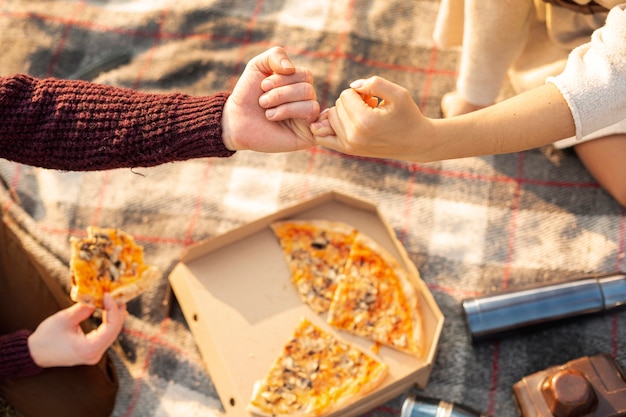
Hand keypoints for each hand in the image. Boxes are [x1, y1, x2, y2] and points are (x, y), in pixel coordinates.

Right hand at [28, 293, 126, 366]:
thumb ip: (84, 308)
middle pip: (114, 331)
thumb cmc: (46, 338)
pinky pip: (106, 336)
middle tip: (117, 295)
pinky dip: (109, 322)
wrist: (35, 353)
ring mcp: (95, 354)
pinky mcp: (92, 351)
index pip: (111, 328)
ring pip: (112, 333)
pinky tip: (111, 311)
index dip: (113, 309)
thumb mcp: (65, 319)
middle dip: (117, 311)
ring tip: (115, 300)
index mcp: (89, 349)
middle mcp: (95, 354)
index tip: (108, 295)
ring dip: (114, 316)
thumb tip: (98, 297)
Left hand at [222, 46, 319, 151]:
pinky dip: (290, 111)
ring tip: (266, 112)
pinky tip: (273, 117)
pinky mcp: (308, 134)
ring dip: (282, 102)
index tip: (262, 86)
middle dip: (280, 93)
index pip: (304, 75)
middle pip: (307, 87)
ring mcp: (308, 118)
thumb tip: (291, 68)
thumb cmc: (247, 96)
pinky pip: (312, 114)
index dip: (282, 78)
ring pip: (310, 100)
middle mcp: (306, 101)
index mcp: (298, 85)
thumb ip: (276, 55)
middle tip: (262, 101)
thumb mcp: (258, 66)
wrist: (236, 122)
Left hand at [311, 76, 431, 160]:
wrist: (415, 143)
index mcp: (365, 122)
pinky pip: (324, 136)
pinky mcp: (347, 150)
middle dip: (352, 102)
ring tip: (365, 115)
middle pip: (337, 105)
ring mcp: (349, 145)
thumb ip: (374, 83)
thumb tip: (352, 86)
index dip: (361, 92)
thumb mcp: (398, 93)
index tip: (374, 99)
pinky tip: (344, 122)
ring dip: (345, 112)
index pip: (346, 94)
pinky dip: (326, 127)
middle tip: (371, 107)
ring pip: (330, 117)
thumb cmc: (407, 115)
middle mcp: (354, 136)